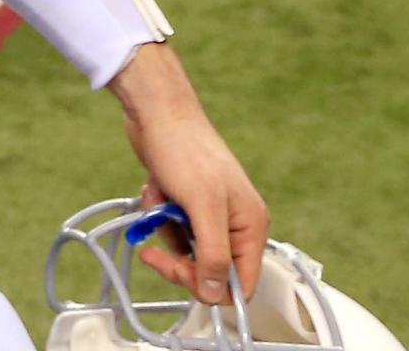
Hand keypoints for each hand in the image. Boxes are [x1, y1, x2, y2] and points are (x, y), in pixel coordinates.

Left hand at [115, 51, 266, 309]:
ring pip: (186, 250)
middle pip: (209, 271)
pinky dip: (158, 213)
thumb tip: (215, 294)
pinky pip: (172, 228)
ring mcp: (211, 214)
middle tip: (157, 249)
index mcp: (251, 226)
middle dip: (179, 256)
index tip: (182, 272)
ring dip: (165, 228)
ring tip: (161, 197)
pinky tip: (157, 188)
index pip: (240, 283)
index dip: (210, 287)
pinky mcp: (189, 205)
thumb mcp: (202, 206)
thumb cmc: (184, 148)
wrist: (157, 112)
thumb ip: (212, 254)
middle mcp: (236, 224)